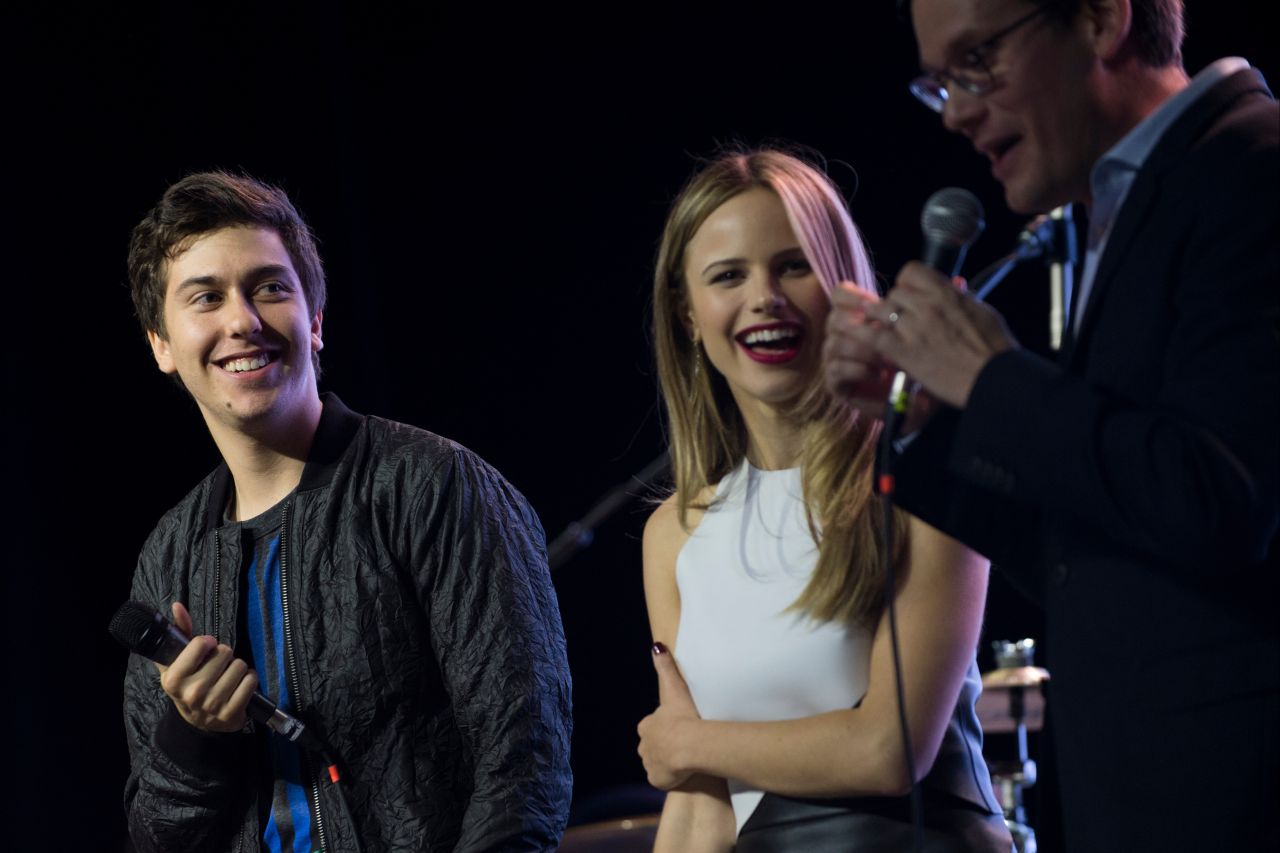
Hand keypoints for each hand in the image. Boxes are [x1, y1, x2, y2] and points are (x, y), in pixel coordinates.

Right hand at [156, 601, 258, 732]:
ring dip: (237, 667)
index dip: (207, 642)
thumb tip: (177, 606)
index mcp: (174, 679)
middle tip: (217, 666)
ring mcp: (212, 705)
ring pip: (240, 666)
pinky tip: (240, 685)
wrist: (198, 721)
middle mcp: (192, 693)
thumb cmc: (189, 684)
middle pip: (224, 652)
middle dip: (223, 655)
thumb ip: (179, 632)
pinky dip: (249, 679)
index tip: (206, 647)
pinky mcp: (231, 713)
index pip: (201, 643)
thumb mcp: (177, 662)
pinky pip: (251, 681)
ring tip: (227, 675)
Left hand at [637, 644, 699, 789]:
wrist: (690, 745)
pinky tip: (684, 774)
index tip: (680, 727)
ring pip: (658, 763)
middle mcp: (644, 745)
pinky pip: (663, 779)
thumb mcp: (674, 688)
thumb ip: (666, 666)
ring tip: (686, 759)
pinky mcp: (656, 780)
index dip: (667, 728)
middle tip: (684, 745)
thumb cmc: (684, 715)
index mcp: (647, 726)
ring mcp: (650, 764)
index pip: (654, 727)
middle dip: (665, 746)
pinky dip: (671, 778)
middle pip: (654, 746)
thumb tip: (657, 645)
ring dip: (669, 763)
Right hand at [824, 283, 938, 433]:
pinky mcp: (839, 386)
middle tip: (878, 331)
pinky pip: (835, 371)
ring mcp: (839, 361)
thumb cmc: (927, 364)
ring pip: (833, 345)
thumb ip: (933, 307)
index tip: (871, 302)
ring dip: (860, 350)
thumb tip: (954, 280)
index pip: (841, 295)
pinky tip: (880, 375)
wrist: (922, 403)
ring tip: (885, 359)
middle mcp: (846, 337)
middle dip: (856, 324)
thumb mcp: (930, 333)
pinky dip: (857, 370)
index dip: (851, 295)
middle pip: (834, 319)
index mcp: (862, 318)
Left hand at [848, 263, 1017, 408]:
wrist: (995, 378)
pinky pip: (872, 336)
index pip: (911, 271)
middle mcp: (928, 305)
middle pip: (894, 293)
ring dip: (878, 321)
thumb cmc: (994, 350)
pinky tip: (866, 343)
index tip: (910, 297)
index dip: (906, 284)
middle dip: (893, 307)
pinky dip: (865, 337)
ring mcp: (914, 327)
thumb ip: (962, 297)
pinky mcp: (904, 351)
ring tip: (883, 333)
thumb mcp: (981, 311)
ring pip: (879, 311)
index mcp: (947, 293)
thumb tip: (955, 285)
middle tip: (898, 323)